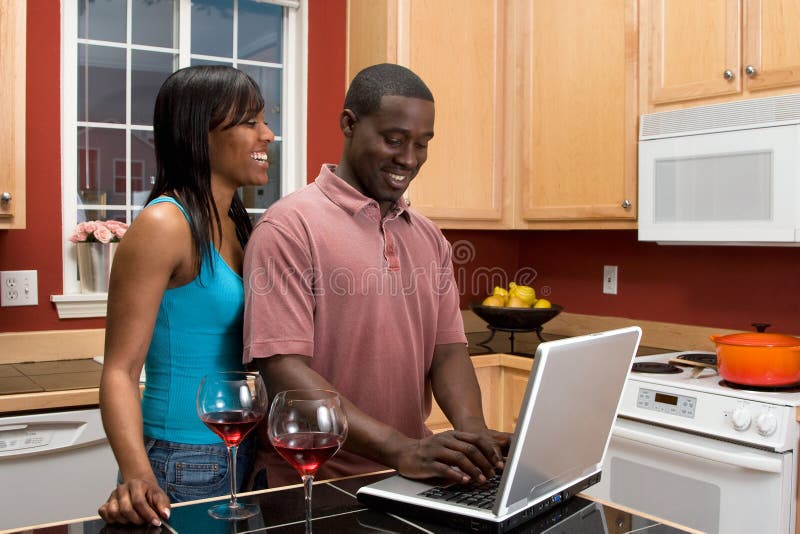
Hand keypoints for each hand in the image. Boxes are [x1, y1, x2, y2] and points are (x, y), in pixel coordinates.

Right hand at [98, 479, 170, 525]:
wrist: (140, 486)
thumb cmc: (149, 493)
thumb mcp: (159, 495)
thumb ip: (163, 504)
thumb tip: (165, 514)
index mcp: (136, 484)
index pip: (139, 502)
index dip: (148, 515)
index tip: (156, 522)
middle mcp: (122, 489)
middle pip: (125, 509)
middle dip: (137, 520)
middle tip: (144, 522)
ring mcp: (113, 496)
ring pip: (114, 513)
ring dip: (125, 521)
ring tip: (134, 520)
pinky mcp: (106, 502)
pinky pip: (104, 513)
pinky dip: (112, 519)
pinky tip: (123, 519)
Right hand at [394, 429, 509, 483]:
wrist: (403, 452)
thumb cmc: (429, 451)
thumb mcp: (447, 445)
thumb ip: (462, 450)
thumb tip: (486, 463)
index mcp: (452, 435)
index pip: (476, 439)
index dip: (490, 451)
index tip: (499, 463)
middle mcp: (445, 440)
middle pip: (470, 449)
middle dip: (485, 462)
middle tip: (493, 474)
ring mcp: (435, 450)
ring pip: (459, 458)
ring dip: (474, 470)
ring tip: (482, 480)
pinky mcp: (427, 462)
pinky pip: (444, 468)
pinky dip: (456, 475)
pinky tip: (465, 481)